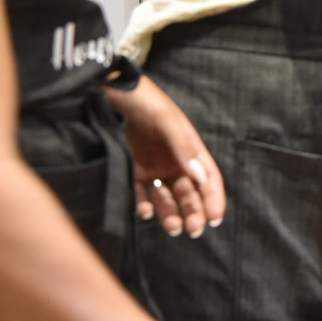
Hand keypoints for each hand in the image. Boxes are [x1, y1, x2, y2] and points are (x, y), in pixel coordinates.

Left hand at [106, 76, 225, 238]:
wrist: (106, 90)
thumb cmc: (142, 99)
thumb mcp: (166, 119)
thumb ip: (183, 147)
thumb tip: (201, 177)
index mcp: (188, 147)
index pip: (207, 178)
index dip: (213, 199)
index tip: (214, 219)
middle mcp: (173, 161)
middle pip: (189, 193)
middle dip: (194, 212)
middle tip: (193, 230)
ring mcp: (151, 168)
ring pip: (167, 199)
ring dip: (171, 214)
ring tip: (172, 226)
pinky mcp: (130, 172)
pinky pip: (139, 196)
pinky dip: (143, 207)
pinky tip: (145, 211)